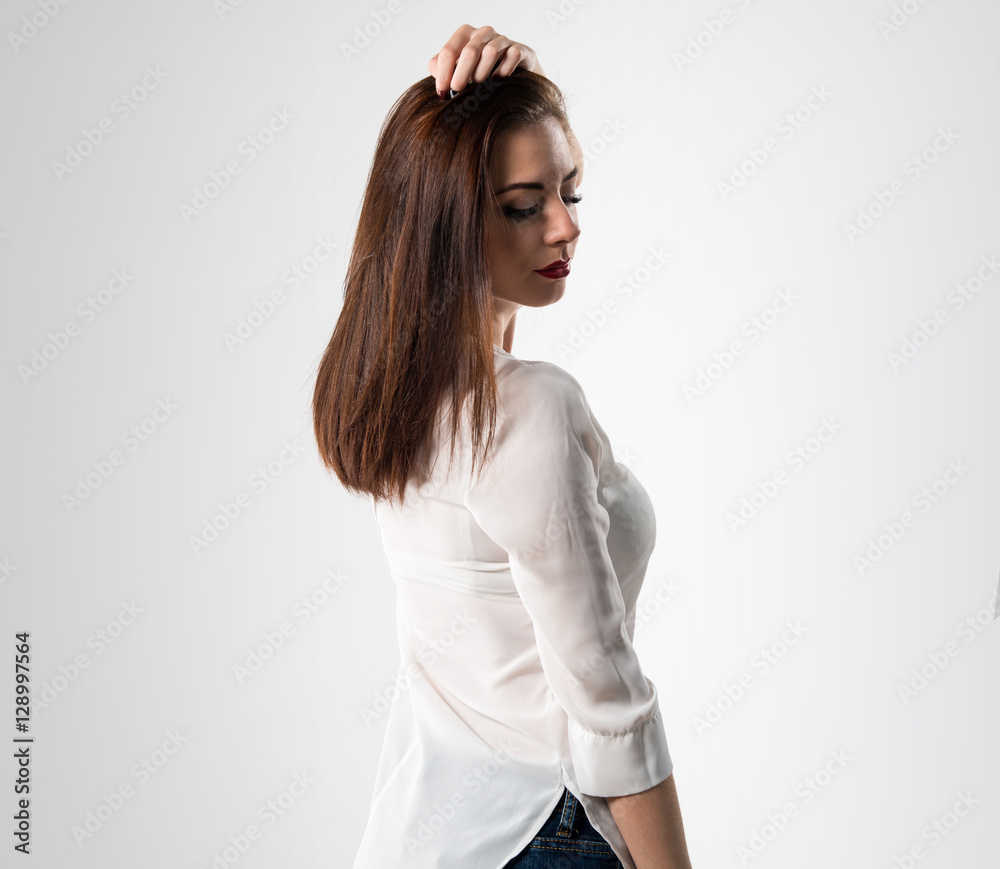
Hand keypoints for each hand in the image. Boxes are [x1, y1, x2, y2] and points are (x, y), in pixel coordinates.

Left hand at [427, 24, 544, 97]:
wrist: (513, 72)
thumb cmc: (479, 70)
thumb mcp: (457, 68)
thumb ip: (440, 68)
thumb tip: (434, 71)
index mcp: (465, 34)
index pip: (449, 51)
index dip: (443, 73)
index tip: (442, 94)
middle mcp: (483, 32)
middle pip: (469, 51)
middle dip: (462, 75)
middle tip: (458, 92)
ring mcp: (502, 39)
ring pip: (490, 52)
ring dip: (482, 73)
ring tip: (480, 85)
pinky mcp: (519, 49)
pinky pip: (512, 56)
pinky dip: (504, 71)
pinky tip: (498, 80)